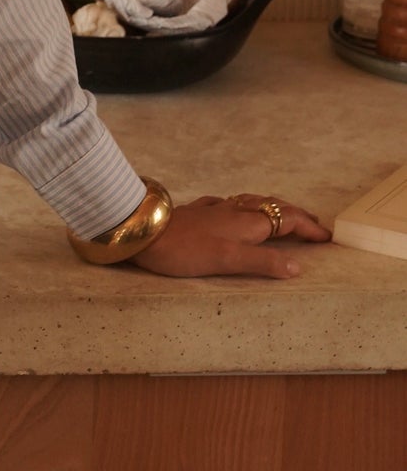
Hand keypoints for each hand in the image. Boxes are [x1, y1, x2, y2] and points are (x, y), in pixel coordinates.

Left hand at [131, 191, 330, 280]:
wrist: (142, 232)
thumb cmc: (185, 249)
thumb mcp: (228, 260)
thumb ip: (262, 263)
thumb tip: (296, 267)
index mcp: (246, 223)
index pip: (287, 220)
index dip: (308, 227)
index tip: (327, 236)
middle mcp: (234, 211)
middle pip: (272, 208)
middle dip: (295, 215)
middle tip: (313, 225)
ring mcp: (214, 209)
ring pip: (251, 203)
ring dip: (272, 209)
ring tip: (282, 216)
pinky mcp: (196, 212)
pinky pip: (228, 205)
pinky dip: (243, 207)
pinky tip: (234, 210)